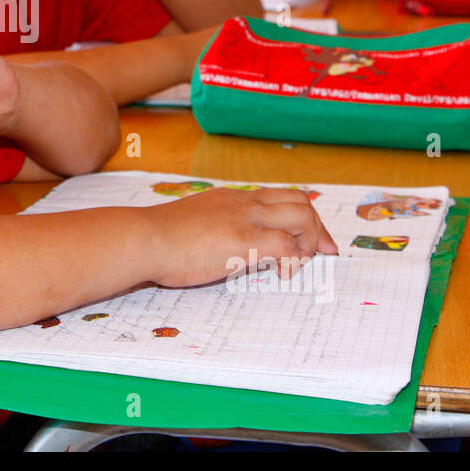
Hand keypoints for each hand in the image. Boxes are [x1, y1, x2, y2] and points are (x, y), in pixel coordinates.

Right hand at [149, 187, 336, 287]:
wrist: (144, 239)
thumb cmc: (159, 238)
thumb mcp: (195, 224)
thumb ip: (216, 228)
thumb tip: (224, 245)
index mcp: (233, 197)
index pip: (281, 196)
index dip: (303, 216)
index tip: (313, 238)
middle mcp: (245, 202)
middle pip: (301, 202)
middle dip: (319, 228)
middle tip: (325, 253)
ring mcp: (246, 219)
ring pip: (302, 217)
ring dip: (311, 241)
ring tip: (300, 263)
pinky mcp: (244, 241)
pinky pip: (287, 247)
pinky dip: (294, 261)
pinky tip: (283, 274)